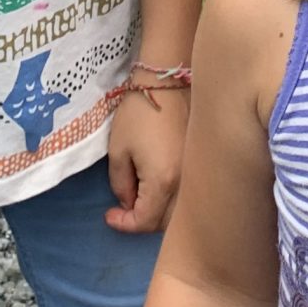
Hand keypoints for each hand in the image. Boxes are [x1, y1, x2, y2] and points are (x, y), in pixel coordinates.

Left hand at [106, 83, 188, 231]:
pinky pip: (186, 194)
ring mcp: (195, 173)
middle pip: (165, 222)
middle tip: (123, 208)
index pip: (145, 221)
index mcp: (163, 182)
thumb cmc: (138, 113)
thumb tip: (128, 201)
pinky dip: (171, 201)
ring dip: (159, 213)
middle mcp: (185, 183)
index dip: (124, 223)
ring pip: (179, 211)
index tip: (109, 214)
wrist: (165, 82)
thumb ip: (120, 184)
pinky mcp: (198, 162)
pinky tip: (157, 188)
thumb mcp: (118, 151)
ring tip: (140, 199)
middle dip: (142, 221)